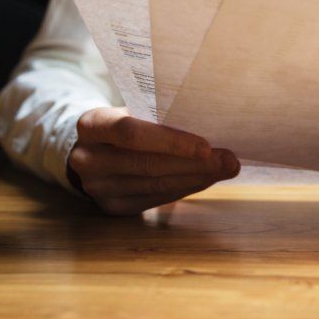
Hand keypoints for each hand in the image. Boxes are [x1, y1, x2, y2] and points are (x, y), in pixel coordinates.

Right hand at [69, 107, 239, 214]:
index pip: (131, 133)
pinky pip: (155, 199)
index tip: (206, 146)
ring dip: (196, 178)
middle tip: (229, 160)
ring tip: (225, 169)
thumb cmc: (122, 123)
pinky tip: (205, 179)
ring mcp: (98, 188)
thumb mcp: (130, 110)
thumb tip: (209, 126)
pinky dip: (184, 188)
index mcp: (92, 125)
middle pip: (147, 164)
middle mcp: (88, 159)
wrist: (90, 149)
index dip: (170, 141)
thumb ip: (158, 117)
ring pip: (154, 185)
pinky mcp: (112, 207)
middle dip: (193, 164)